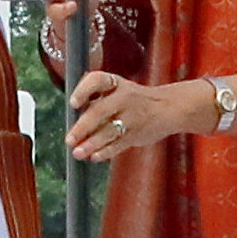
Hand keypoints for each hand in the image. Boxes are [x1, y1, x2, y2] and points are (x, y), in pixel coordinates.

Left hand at [68, 67, 191, 161]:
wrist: (168, 107)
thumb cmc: (134, 99)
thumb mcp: (118, 89)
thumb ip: (97, 99)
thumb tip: (73, 114)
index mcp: (116, 83)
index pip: (97, 80)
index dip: (83, 90)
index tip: (72, 103)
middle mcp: (123, 98)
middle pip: (99, 111)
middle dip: (82, 127)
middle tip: (69, 140)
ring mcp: (131, 117)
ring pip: (108, 132)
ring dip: (91, 144)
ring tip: (77, 153)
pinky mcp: (136, 134)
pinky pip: (118, 145)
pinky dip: (105, 152)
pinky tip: (94, 157)